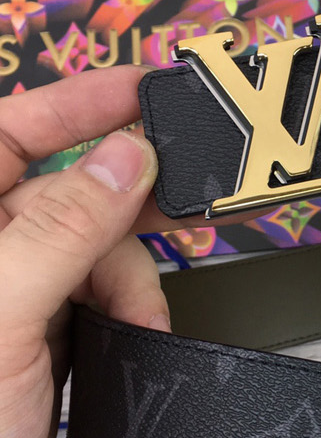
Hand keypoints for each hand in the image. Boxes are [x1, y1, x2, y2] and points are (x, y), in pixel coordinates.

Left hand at [0, 70, 161, 437]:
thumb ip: (63, 228)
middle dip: (121, 209)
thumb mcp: (6, 313)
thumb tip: (121, 158)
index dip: (76, 103)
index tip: (143, 87)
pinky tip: (132, 341)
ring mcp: (9, 305)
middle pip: (64, 192)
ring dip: (129, 282)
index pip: (10, 133)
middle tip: (186, 199)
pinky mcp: (35, 350)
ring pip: (92, 252)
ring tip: (136, 324)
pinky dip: (127, 318)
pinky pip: (98, 304)